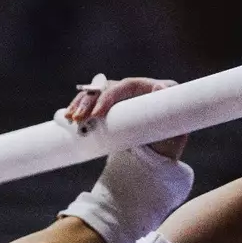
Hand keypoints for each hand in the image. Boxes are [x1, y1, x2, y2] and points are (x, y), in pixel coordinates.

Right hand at [64, 74, 188, 160]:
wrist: (157, 157)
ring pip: (97, 92)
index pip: (128, 85)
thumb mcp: (173, 136)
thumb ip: (171, 116)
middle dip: (90, 101)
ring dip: (81, 103)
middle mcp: (138, 89)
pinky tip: (68, 115)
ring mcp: (123, 97)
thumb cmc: (167, 147)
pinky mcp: (112, 106)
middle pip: (109, 87)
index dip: (110, 95)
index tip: (97, 113)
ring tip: (71, 119)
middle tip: (79, 119)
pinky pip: (91, 102)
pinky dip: (79, 107)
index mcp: (155, 90)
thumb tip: (158, 86)